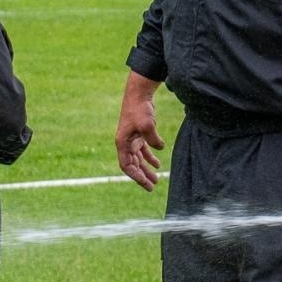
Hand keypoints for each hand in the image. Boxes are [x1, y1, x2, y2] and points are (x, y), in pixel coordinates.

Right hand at [115, 71, 164, 191]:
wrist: (139, 94)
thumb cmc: (139, 109)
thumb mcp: (147, 125)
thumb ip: (153, 139)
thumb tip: (159, 149)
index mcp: (122, 143)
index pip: (127, 166)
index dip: (136, 176)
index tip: (147, 184)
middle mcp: (125, 143)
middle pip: (133, 165)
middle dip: (142, 176)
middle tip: (153, 186)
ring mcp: (131, 138)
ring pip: (138, 159)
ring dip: (146, 168)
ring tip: (156, 178)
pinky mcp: (139, 134)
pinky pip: (143, 150)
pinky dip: (150, 156)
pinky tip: (158, 163)